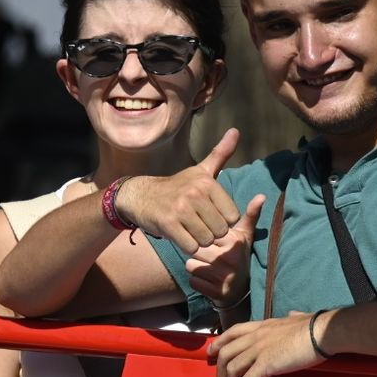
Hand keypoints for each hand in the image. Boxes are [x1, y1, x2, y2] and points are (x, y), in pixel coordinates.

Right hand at [118, 128, 242, 249]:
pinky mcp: (168, 224)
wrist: (140, 195)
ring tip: (190, 229)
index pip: (233, 216)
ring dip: (200, 240)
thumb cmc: (177, 186)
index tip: (210, 213)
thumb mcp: (200, 170)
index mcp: (207, 182)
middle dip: (212, 232)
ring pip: (207, 240)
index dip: (223, 220)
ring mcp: (181, 209)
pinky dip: (188, 246)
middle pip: (221, 230)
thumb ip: (221, 154)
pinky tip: (181, 235)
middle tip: (199, 223)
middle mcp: (195, 193)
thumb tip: (236, 130)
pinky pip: (191, 246)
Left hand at [186, 193, 264, 306]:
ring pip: (191, 264)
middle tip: (212, 259)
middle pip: (196, 248)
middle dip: (199, 254)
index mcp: (235, 241)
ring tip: (210, 269)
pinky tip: (209, 281)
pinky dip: (197, 282)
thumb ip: (250, 215)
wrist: (240, 293)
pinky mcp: (216, 292)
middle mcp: (230, 258)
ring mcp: (223, 276)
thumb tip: (261, 195)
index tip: (214, 245)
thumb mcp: (245, 236)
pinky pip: (192, 280)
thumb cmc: (238, 258)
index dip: (206, 239)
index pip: (204, 233)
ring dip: (196, 267)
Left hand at [207, 309, 326, 376]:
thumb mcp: (298, 318)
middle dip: (219, 371)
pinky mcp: (265, 364)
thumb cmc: (315, 326)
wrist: (321, 332)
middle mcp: (255, 336)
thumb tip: (294, 315)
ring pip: (232, 368)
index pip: (233, 332)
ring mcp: (258, 350)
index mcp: (262, 325)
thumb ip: (292, 317)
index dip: (219, 343)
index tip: (211, 353)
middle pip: (226, 353)